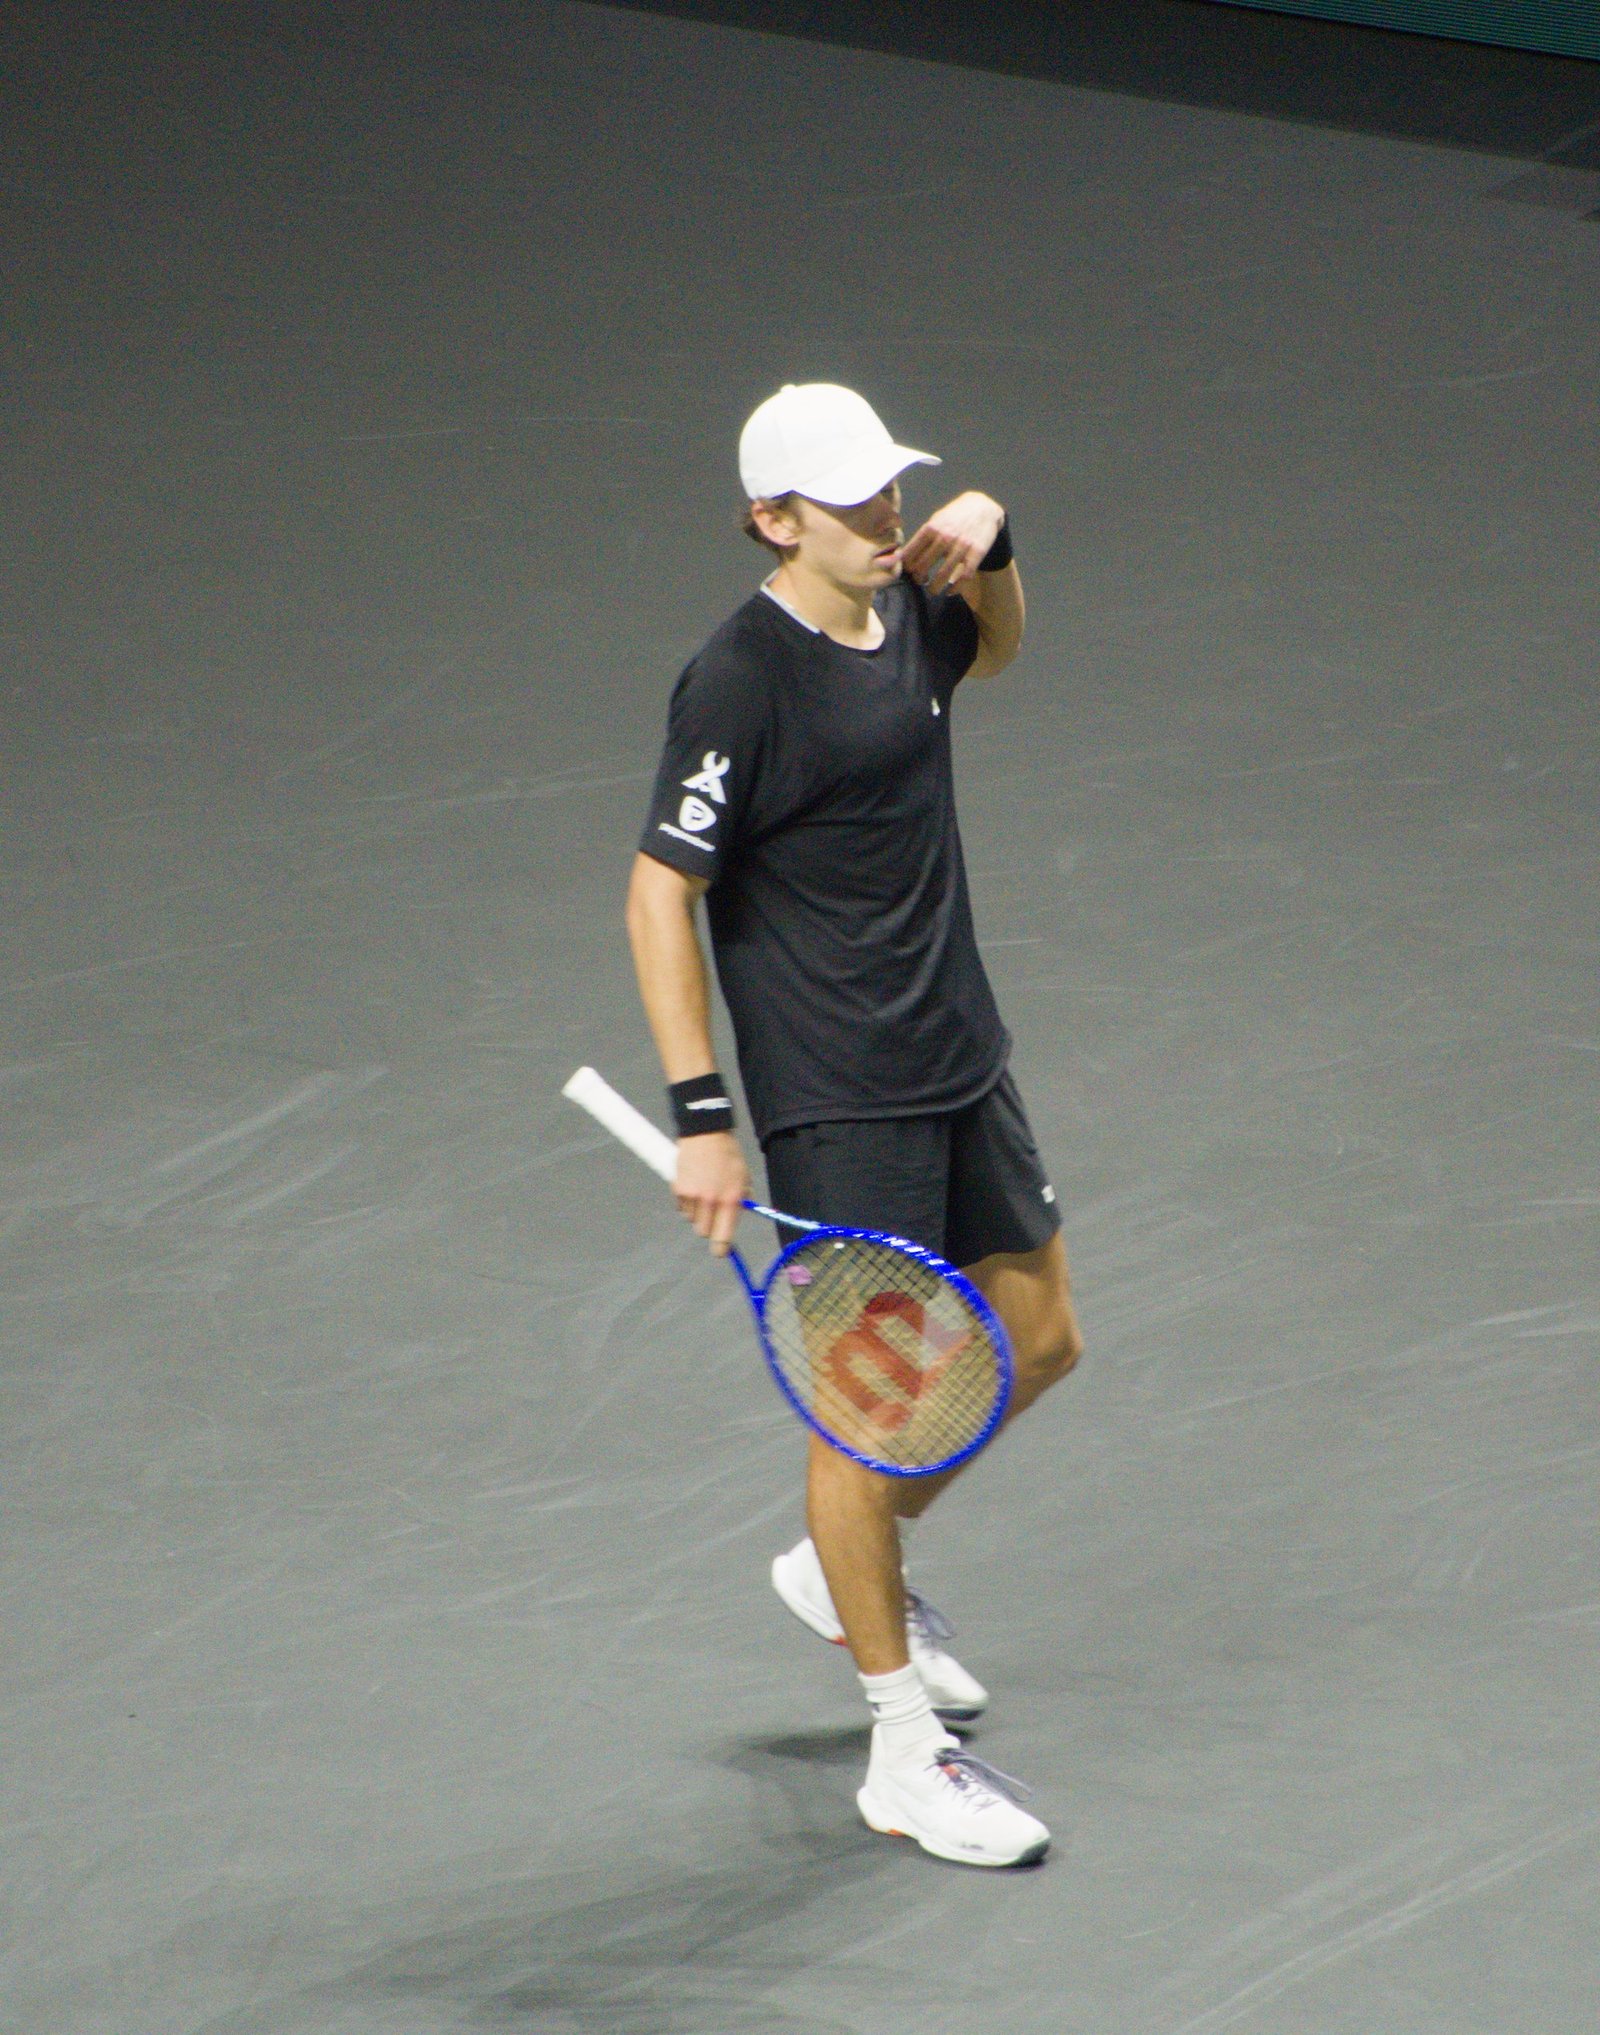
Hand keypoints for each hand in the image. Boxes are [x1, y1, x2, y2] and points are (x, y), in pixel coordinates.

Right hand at [674, 1129, 749, 1255]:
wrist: (705, 1132)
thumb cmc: (728, 1154)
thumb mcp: (743, 1176)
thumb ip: (741, 1198)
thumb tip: (737, 1214)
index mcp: (730, 1200)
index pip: (723, 1236)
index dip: (721, 1248)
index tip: (721, 1252)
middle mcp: (711, 1201)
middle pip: (703, 1232)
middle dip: (708, 1226)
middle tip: (712, 1214)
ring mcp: (692, 1196)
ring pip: (691, 1219)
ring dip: (696, 1213)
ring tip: (702, 1193)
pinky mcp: (678, 1189)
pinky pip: (682, 1207)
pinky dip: (686, 1202)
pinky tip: (692, 1186)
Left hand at [896, 491, 1004, 594]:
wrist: (982, 507)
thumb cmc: (954, 516)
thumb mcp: (936, 520)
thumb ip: (924, 537)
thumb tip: (905, 556)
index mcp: (931, 528)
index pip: (911, 553)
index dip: (906, 567)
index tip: (908, 572)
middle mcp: (945, 537)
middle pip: (923, 566)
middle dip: (918, 578)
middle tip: (920, 581)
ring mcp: (961, 545)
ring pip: (943, 575)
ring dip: (934, 588)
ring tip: (932, 590)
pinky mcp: (977, 552)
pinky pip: (964, 576)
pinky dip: (956, 588)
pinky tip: (951, 591)